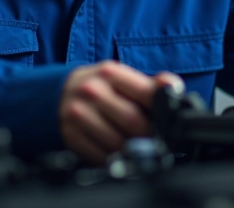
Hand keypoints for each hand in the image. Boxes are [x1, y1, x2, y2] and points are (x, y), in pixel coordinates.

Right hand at [59, 60, 183, 164]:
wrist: (59, 94)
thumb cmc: (100, 87)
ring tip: (139, 149)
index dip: (164, 111)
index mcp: (110, 72)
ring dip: (133, 151)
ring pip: (117, 143)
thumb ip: (150, 84)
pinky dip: (114, 160)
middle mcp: (92, 90)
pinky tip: (118, 155)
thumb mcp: (121, 79)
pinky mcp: (70, 135)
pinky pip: (99, 156)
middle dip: (150, 136)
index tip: (170, 123)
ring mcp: (78, 113)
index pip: (147, 93)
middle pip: (134, 121)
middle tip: (158, 142)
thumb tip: (173, 87)